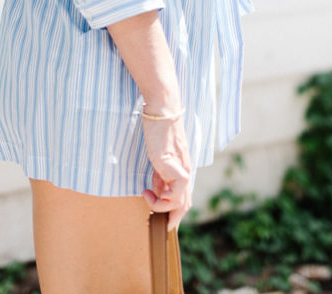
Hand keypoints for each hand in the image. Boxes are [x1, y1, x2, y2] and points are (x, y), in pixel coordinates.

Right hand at [141, 113, 192, 231]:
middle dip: (170, 220)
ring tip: (147, 199)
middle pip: (184, 205)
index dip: (173, 213)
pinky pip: (176, 193)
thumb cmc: (157, 129)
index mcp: (182, 169)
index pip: (182, 199)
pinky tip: (147, 190)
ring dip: (162, 209)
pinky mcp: (174, 165)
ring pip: (181, 203)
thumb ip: (160, 175)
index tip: (158, 220)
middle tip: (152, 223)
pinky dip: (162, 199)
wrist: (161, 109)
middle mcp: (185, 171)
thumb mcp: (159, 157)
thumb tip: (158, 192)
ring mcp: (181, 169)